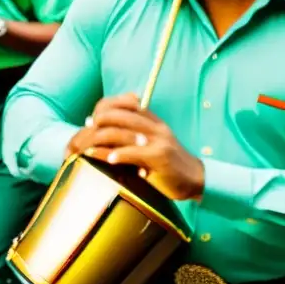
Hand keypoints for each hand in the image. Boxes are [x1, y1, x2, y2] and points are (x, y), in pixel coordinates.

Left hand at [68, 93, 204, 200]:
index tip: (92, 117)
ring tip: (90, 146)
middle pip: (123, 115)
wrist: (196, 178)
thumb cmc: (170, 163)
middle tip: (88, 128)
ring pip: (125, 132)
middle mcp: (156, 127)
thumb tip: (109, 134)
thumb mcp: (154, 143)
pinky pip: (135, 152)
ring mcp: (158, 141)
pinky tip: (110, 159)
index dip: (108, 109)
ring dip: (104, 138)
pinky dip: (119, 154)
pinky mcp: (160, 157)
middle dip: (102, 120)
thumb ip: (137, 135)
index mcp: (154, 121)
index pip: (128, 105)